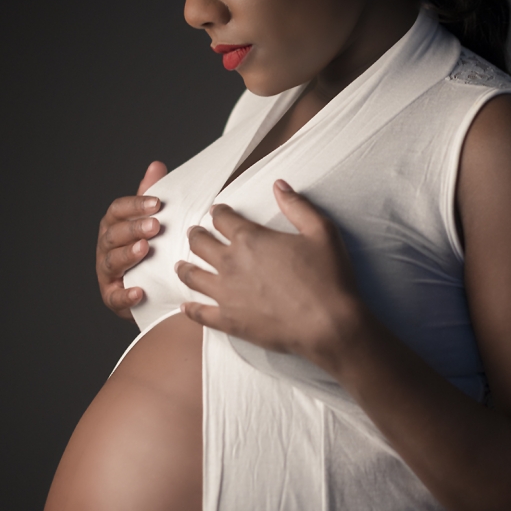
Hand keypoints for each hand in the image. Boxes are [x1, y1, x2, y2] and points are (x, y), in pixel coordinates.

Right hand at [97, 160, 166, 319]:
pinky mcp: (112, 297)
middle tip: (156, 226)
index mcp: (114, 225)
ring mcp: (107, 272)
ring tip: (145, 249)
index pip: (118, 210)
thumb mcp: (152, 221)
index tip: (158, 203)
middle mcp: (106, 247)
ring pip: (112, 261)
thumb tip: (156, 166)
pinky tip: (139, 291)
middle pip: (114, 234)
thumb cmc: (152, 248)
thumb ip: (150, 196)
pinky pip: (115, 297)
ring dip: (128, 254)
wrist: (155, 287)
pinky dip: (126, 295)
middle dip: (134, 228)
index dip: (136, 205)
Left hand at [175, 180, 364, 366]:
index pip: (223, 218)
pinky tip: (186, 306)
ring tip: (181, 265)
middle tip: (195, 234)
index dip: (218, 212)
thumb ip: (297, 205)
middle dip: (196, 235)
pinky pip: (200, 314)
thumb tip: (279, 185)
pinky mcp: (229, 321)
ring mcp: (226, 293)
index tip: (217, 212)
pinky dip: (190, 309)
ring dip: (185, 267)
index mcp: (250, 239)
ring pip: (192, 276)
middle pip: (200, 243)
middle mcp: (231, 263)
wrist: (329, 325)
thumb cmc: (328, 277)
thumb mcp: (321, 231)